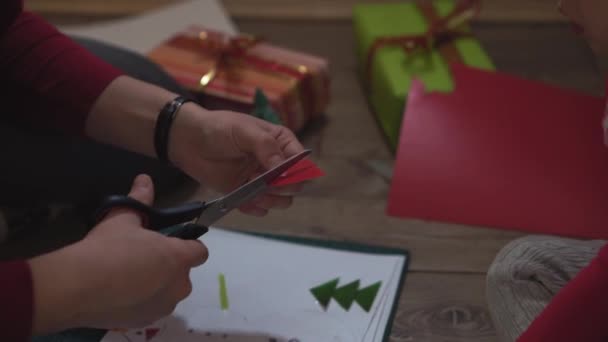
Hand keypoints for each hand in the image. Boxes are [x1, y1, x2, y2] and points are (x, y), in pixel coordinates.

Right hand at [29, 174, 207, 332]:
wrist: (79, 288)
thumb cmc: (108, 249)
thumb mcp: (123, 219)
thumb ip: (139, 200)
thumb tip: (145, 179)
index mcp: (178, 257)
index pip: (199, 251)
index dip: (188, 245)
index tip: (171, 241)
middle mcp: (178, 284)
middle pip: (183, 273)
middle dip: (168, 265)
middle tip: (142, 256)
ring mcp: (163, 305)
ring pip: (168, 292)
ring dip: (156, 284)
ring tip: (127, 275)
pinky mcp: (146, 321)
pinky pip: (151, 307)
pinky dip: (141, 300)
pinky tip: (119, 293)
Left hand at [169, 105, 305, 215]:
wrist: (189, 141)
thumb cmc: (219, 128)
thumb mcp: (244, 130)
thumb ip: (266, 147)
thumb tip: (283, 169)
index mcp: (282, 143)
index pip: (302, 163)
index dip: (297, 173)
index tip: (281, 175)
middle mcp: (276, 163)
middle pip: (295, 185)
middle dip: (283, 188)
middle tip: (264, 184)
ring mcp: (261, 180)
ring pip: (281, 200)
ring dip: (270, 201)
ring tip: (253, 193)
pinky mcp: (246, 193)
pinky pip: (260, 209)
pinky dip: (254, 208)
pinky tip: (243, 200)